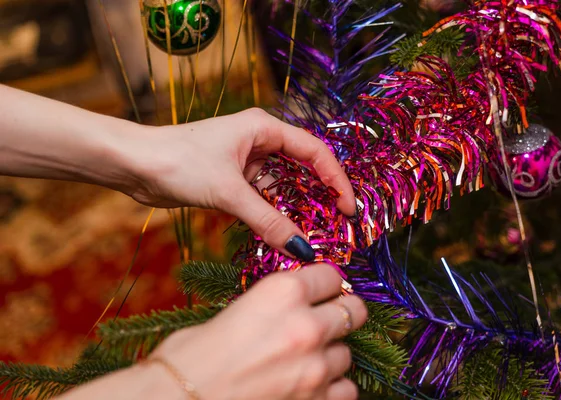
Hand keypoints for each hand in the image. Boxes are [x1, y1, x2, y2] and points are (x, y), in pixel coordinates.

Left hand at [126, 108, 355, 259]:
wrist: (134, 165)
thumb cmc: (180, 162)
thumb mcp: (229, 192)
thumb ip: (267, 221)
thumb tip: (302, 249)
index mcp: (264, 128)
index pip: (315, 152)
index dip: (336, 179)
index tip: (349, 209)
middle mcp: (259, 141)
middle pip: (302, 169)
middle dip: (320, 195)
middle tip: (338, 224)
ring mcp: (245, 161)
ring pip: (282, 186)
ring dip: (295, 208)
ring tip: (315, 234)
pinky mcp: (232, 179)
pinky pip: (263, 197)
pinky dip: (273, 214)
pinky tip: (283, 233)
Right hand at [148, 264, 367, 399]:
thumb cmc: (190, 356)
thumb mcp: (234, 312)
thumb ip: (271, 307)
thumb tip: (288, 309)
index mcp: (282, 292)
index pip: (332, 276)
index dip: (327, 283)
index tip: (323, 290)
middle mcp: (306, 325)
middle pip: (354, 310)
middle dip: (343, 313)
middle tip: (327, 320)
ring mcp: (314, 367)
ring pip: (347, 354)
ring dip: (331, 355)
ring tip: (306, 360)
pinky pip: (345, 391)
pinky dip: (332, 388)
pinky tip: (312, 386)